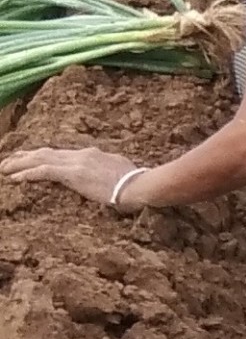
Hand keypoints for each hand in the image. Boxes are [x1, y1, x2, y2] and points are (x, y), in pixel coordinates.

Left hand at [1, 147, 144, 207]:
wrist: (139, 185)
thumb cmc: (136, 182)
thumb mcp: (119, 171)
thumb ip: (107, 169)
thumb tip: (105, 173)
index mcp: (92, 154)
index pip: (61, 153)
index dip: (42, 154)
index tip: (29, 156)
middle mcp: (82, 155)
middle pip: (47, 153)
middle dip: (25, 156)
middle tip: (8, 160)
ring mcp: (77, 163)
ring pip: (41, 160)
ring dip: (20, 164)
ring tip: (4, 168)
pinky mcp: (73, 174)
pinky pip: (44, 172)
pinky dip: (28, 174)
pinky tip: (14, 177)